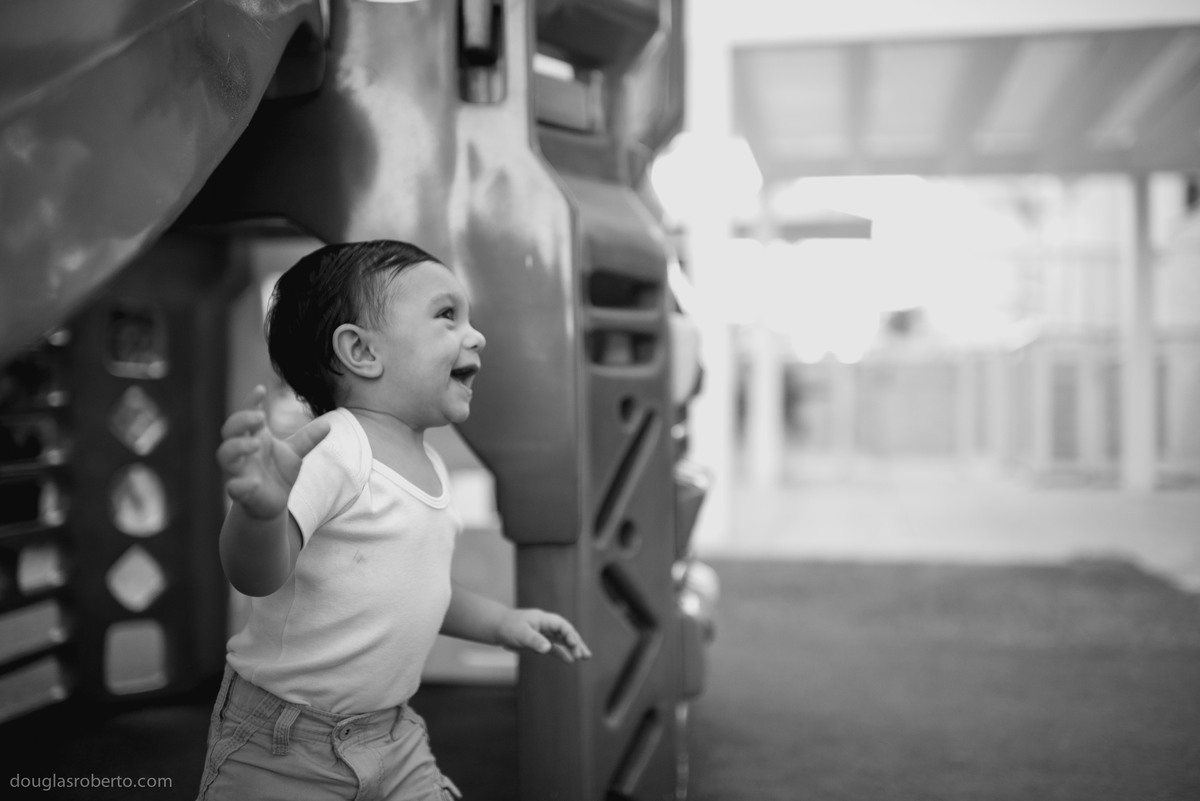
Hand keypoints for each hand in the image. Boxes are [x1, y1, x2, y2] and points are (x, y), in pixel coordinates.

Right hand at [216, 386, 328, 519]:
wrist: (272, 505)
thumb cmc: (278, 474)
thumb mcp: (294, 454)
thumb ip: (308, 439)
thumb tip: (329, 424)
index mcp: (255, 438)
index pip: (247, 415)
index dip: (251, 402)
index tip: (261, 389)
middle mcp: (243, 453)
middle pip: (230, 430)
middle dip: (240, 421)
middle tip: (259, 417)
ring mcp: (239, 471)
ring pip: (225, 456)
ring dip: (237, 447)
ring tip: (256, 443)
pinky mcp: (240, 493)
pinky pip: (234, 487)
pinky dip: (240, 485)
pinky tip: (253, 483)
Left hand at [497, 608, 591, 663]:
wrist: (498, 628)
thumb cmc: (509, 627)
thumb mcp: (521, 633)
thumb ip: (534, 640)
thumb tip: (548, 649)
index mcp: (544, 620)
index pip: (561, 626)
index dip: (570, 634)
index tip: (574, 643)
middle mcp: (548, 627)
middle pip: (566, 634)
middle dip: (577, 643)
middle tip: (584, 655)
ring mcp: (546, 635)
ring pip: (564, 642)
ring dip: (574, 648)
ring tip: (586, 657)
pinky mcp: (541, 644)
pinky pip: (555, 649)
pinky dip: (563, 654)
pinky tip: (571, 660)